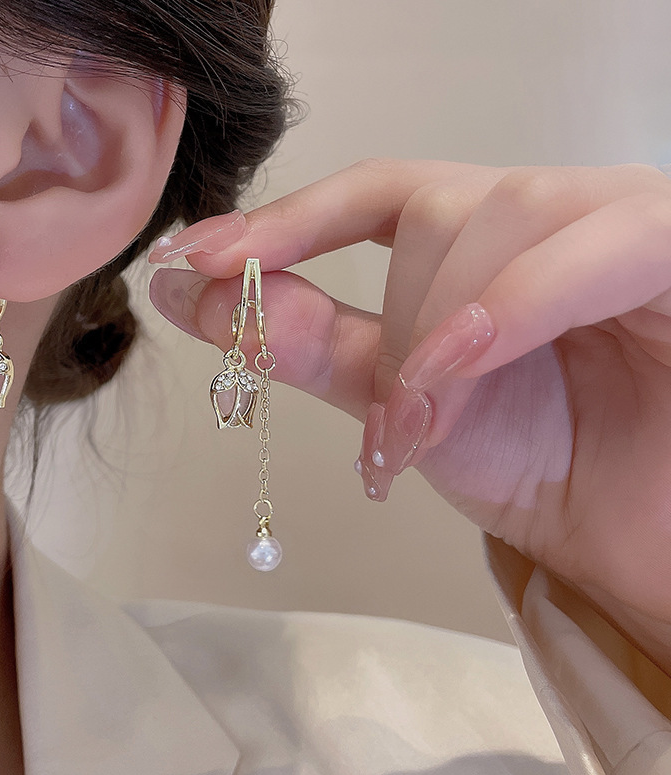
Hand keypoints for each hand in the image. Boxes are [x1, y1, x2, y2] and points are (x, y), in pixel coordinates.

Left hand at [149, 159, 670, 671]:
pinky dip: (513, 302)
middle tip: (389, 420)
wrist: (632, 538)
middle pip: (438, 207)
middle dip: (394, 318)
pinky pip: (598, 243)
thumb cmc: (530, 464)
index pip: (381, 192)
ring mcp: (618, 224)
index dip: (292, 216)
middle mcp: (552, 215)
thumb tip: (191, 292)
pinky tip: (467, 361)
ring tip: (428, 420)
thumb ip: (305, 341)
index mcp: (487, 240)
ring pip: (501, 215)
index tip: (200, 258)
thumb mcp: (399, 402)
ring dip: (440, 325)